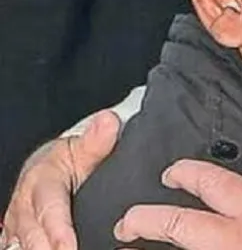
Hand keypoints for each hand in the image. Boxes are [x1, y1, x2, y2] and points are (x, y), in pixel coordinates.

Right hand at [1, 110, 119, 249]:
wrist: (52, 162)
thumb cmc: (70, 157)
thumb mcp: (85, 146)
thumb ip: (98, 139)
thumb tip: (108, 122)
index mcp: (41, 180)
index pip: (49, 208)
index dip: (58, 231)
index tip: (68, 247)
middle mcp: (23, 204)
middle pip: (32, 234)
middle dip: (47, 249)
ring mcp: (17, 223)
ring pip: (20, 245)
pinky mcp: (16, 236)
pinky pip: (18, 249)